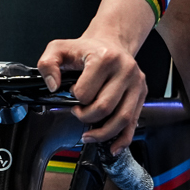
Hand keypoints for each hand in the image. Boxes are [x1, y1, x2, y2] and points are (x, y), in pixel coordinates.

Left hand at [38, 34, 145, 153]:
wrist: (110, 42)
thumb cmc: (86, 49)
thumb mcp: (59, 48)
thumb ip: (47, 64)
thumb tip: (53, 86)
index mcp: (104, 58)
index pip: (86, 93)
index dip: (74, 98)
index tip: (73, 92)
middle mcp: (125, 69)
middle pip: (104, 108)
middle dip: (86, 117)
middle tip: (78, 111)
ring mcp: (136, 82)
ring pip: (121, 119)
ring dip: (102, 133)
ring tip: (89, 134)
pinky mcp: (142, 93)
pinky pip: (133, 122)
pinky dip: (123, 139)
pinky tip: (112, 147)